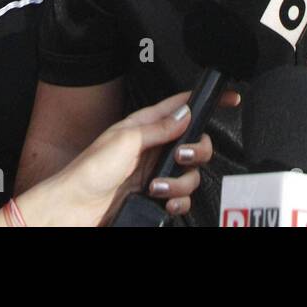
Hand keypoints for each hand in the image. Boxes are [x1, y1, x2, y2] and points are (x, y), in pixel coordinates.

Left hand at [15, 92, 201, 225]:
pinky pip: (182, 198)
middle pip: (196, 143)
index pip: (183, 106)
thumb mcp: (125, 140)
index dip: (208, 100)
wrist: (74, 208)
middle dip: (196, 153)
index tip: (231, 98)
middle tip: (181, 158)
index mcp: (146, 125)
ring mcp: (156, 172)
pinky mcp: (155, 196)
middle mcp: (154, 147)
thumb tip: (185, 114)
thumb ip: (158, 127)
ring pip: (192, 174)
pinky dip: (178, 202)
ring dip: (180, 183)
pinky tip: (163, 202)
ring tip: (157, 187)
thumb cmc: (89, 170)